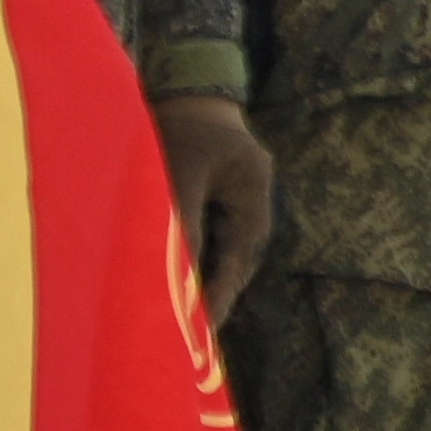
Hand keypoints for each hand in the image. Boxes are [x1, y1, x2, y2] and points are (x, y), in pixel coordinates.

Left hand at [150, 92, 274, 318]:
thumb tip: (177, 270)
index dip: (217, 298)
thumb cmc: (184, 129)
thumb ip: (183, 221)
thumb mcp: (180, 173)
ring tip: (186, 322)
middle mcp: (252, 209)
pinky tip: (180, 286)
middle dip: (213, 299)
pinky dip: (198, 264)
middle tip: (192, 337)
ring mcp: (239, 208)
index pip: (235, 262)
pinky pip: (212, 243)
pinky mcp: (221, 206)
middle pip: (233, 265)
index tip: (202, 330)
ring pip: (223, 257)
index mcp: (252, 200)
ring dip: (205, 285)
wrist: (190, 93)